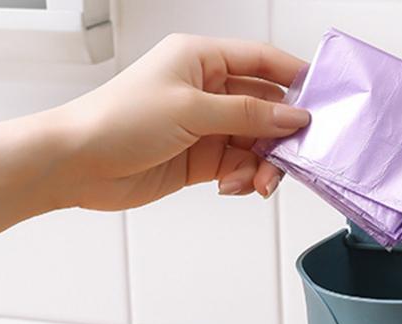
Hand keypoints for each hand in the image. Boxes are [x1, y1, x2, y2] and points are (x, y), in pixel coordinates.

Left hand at [48, 34, 308, 210]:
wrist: (79, 164)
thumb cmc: (118, 121)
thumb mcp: (192, 110)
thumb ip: (248, 114)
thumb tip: (292, 116)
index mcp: (201, 59)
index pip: (261, 61)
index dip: (294, 78)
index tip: (322, 101)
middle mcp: (205, 90)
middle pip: (265, 108)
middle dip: (281, 135)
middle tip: (292, 158)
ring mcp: (204, 126)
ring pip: (255, 143)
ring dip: (263, 165)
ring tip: (258, 183)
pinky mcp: (200, 160)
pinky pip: (239, 167)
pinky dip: (243, 179)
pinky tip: (233, 187)